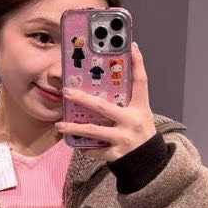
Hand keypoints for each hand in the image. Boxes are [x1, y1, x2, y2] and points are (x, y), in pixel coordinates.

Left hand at [55, 42, 156, 161]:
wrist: (148, 161)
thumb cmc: (140, 131)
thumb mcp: (141, 112)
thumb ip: (130, 96)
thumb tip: (120, 73)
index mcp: (140, 108)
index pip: (141, 81)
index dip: (138, 63)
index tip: (132, 46)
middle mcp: (131, 121)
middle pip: (102, 106)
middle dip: (82, 98)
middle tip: (66, 92)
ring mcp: (122, 138)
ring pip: (93, 130)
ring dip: (74, 128)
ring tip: (59, 125)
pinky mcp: (115, 153)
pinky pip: (94, 149)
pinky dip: (84, 146)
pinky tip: (74, 143)